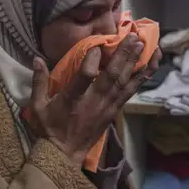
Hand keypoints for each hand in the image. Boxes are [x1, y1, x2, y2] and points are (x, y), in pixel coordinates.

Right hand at [29, 33, 161, 166]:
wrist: (65, 153)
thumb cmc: (50, 127)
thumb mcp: (37, 106)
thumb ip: (38, 82)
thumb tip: (36, 58)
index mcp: (73, 99)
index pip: (85, 77)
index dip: (92, 59)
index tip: (97, 44)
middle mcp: (94, 101)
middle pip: (112, 75)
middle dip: (123, 54)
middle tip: (133, 36)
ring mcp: (107, 106)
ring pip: (124, 81)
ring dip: (135, 61)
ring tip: (144, 43)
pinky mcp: (115, 110)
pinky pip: (131, 90)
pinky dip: (142, 76)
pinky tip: (151, 64)